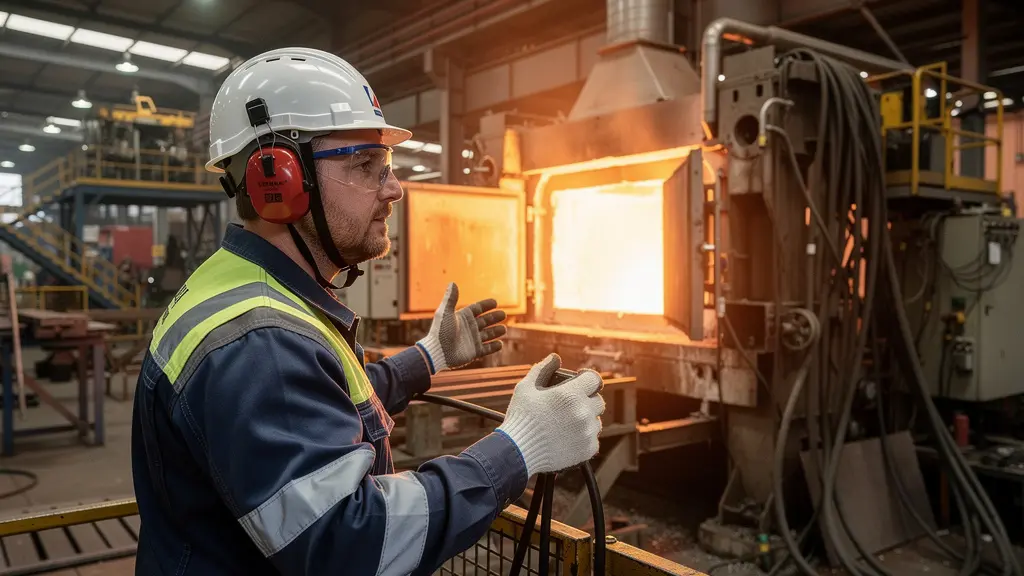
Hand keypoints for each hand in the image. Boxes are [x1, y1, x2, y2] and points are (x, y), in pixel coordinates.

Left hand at [416, 282, 506, 373]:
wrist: (437, 352)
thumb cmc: (440, 332)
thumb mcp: (445, 313)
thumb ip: (450, 298)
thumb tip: (453, 282)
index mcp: (463, 317)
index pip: (477, 309)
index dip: (486, 305)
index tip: (495, 302)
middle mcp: (468, 328)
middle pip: (485, 321)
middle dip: (494, 317)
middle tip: (503, 314)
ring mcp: (472, 340)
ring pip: (488, 334)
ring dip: (496, 331)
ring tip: (504, 329)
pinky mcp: (474, 352)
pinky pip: (486, 349)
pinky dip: (493, 347)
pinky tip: (500, 344)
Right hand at [496, 354, 604, 476]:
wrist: (517, 451)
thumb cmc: (520, 418)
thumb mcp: (526, 388)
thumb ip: (542, 369)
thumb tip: (554, 358)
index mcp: (570, 394)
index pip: (594, 380)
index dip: (588, 379)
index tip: (581, 382)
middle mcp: (583, 412)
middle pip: (598, 401)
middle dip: (587, 400)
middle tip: (570, 406)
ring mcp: (587, 432)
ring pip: (596, 421)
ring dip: (586, 420)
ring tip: (566, 424)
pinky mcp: (587, 450)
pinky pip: (593, 440)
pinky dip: (584, 439)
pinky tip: (568, 438)